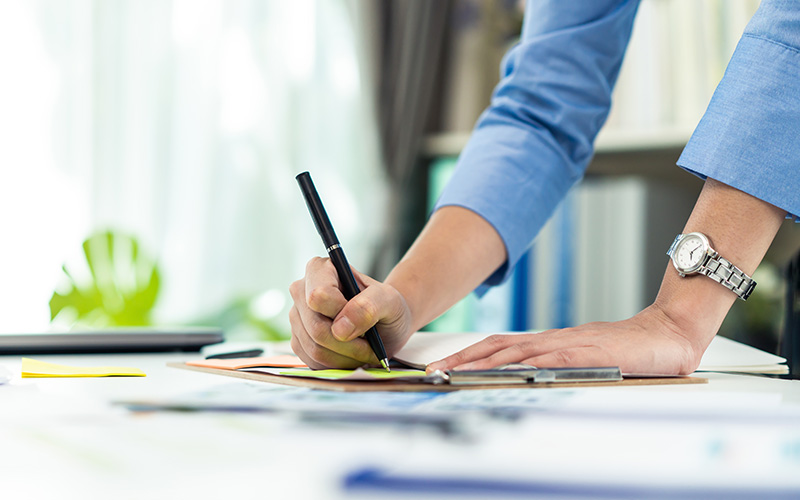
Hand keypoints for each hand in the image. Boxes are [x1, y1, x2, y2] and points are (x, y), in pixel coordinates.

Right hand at [288, 257, 413, 368]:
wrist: (385, 323)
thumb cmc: (386, 306)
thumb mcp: (389, 300)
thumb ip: (369, 306)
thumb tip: (339, 329)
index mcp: (320, 269)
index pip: (318, 296)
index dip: (341, 313)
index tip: (363, 318)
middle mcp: (302, 291)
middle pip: (316, 328)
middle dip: (348, 344)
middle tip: (370, 346)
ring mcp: (297, 317)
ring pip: (314, 349)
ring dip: (345, 357)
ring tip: (364, 350)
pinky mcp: (298, 341)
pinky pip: (312, 362)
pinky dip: (337, 365)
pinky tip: (351, 356)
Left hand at [427, 305, 701, 375]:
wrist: (665, 334)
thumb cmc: (626, 351)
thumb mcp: (582, 361)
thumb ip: (556, 368)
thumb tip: (526, 381)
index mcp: (548, 343)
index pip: (499, 346)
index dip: (468, 356)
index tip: (442, 368)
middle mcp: (552, 340)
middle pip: (497, 346)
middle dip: (463, 359)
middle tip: (435, 371)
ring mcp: (568, 345)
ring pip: (516, 351)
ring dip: (484, 362)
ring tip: (457, 373)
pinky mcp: (588, 353)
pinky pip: (551, 358)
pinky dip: (526, 365)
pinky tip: (509, 371)